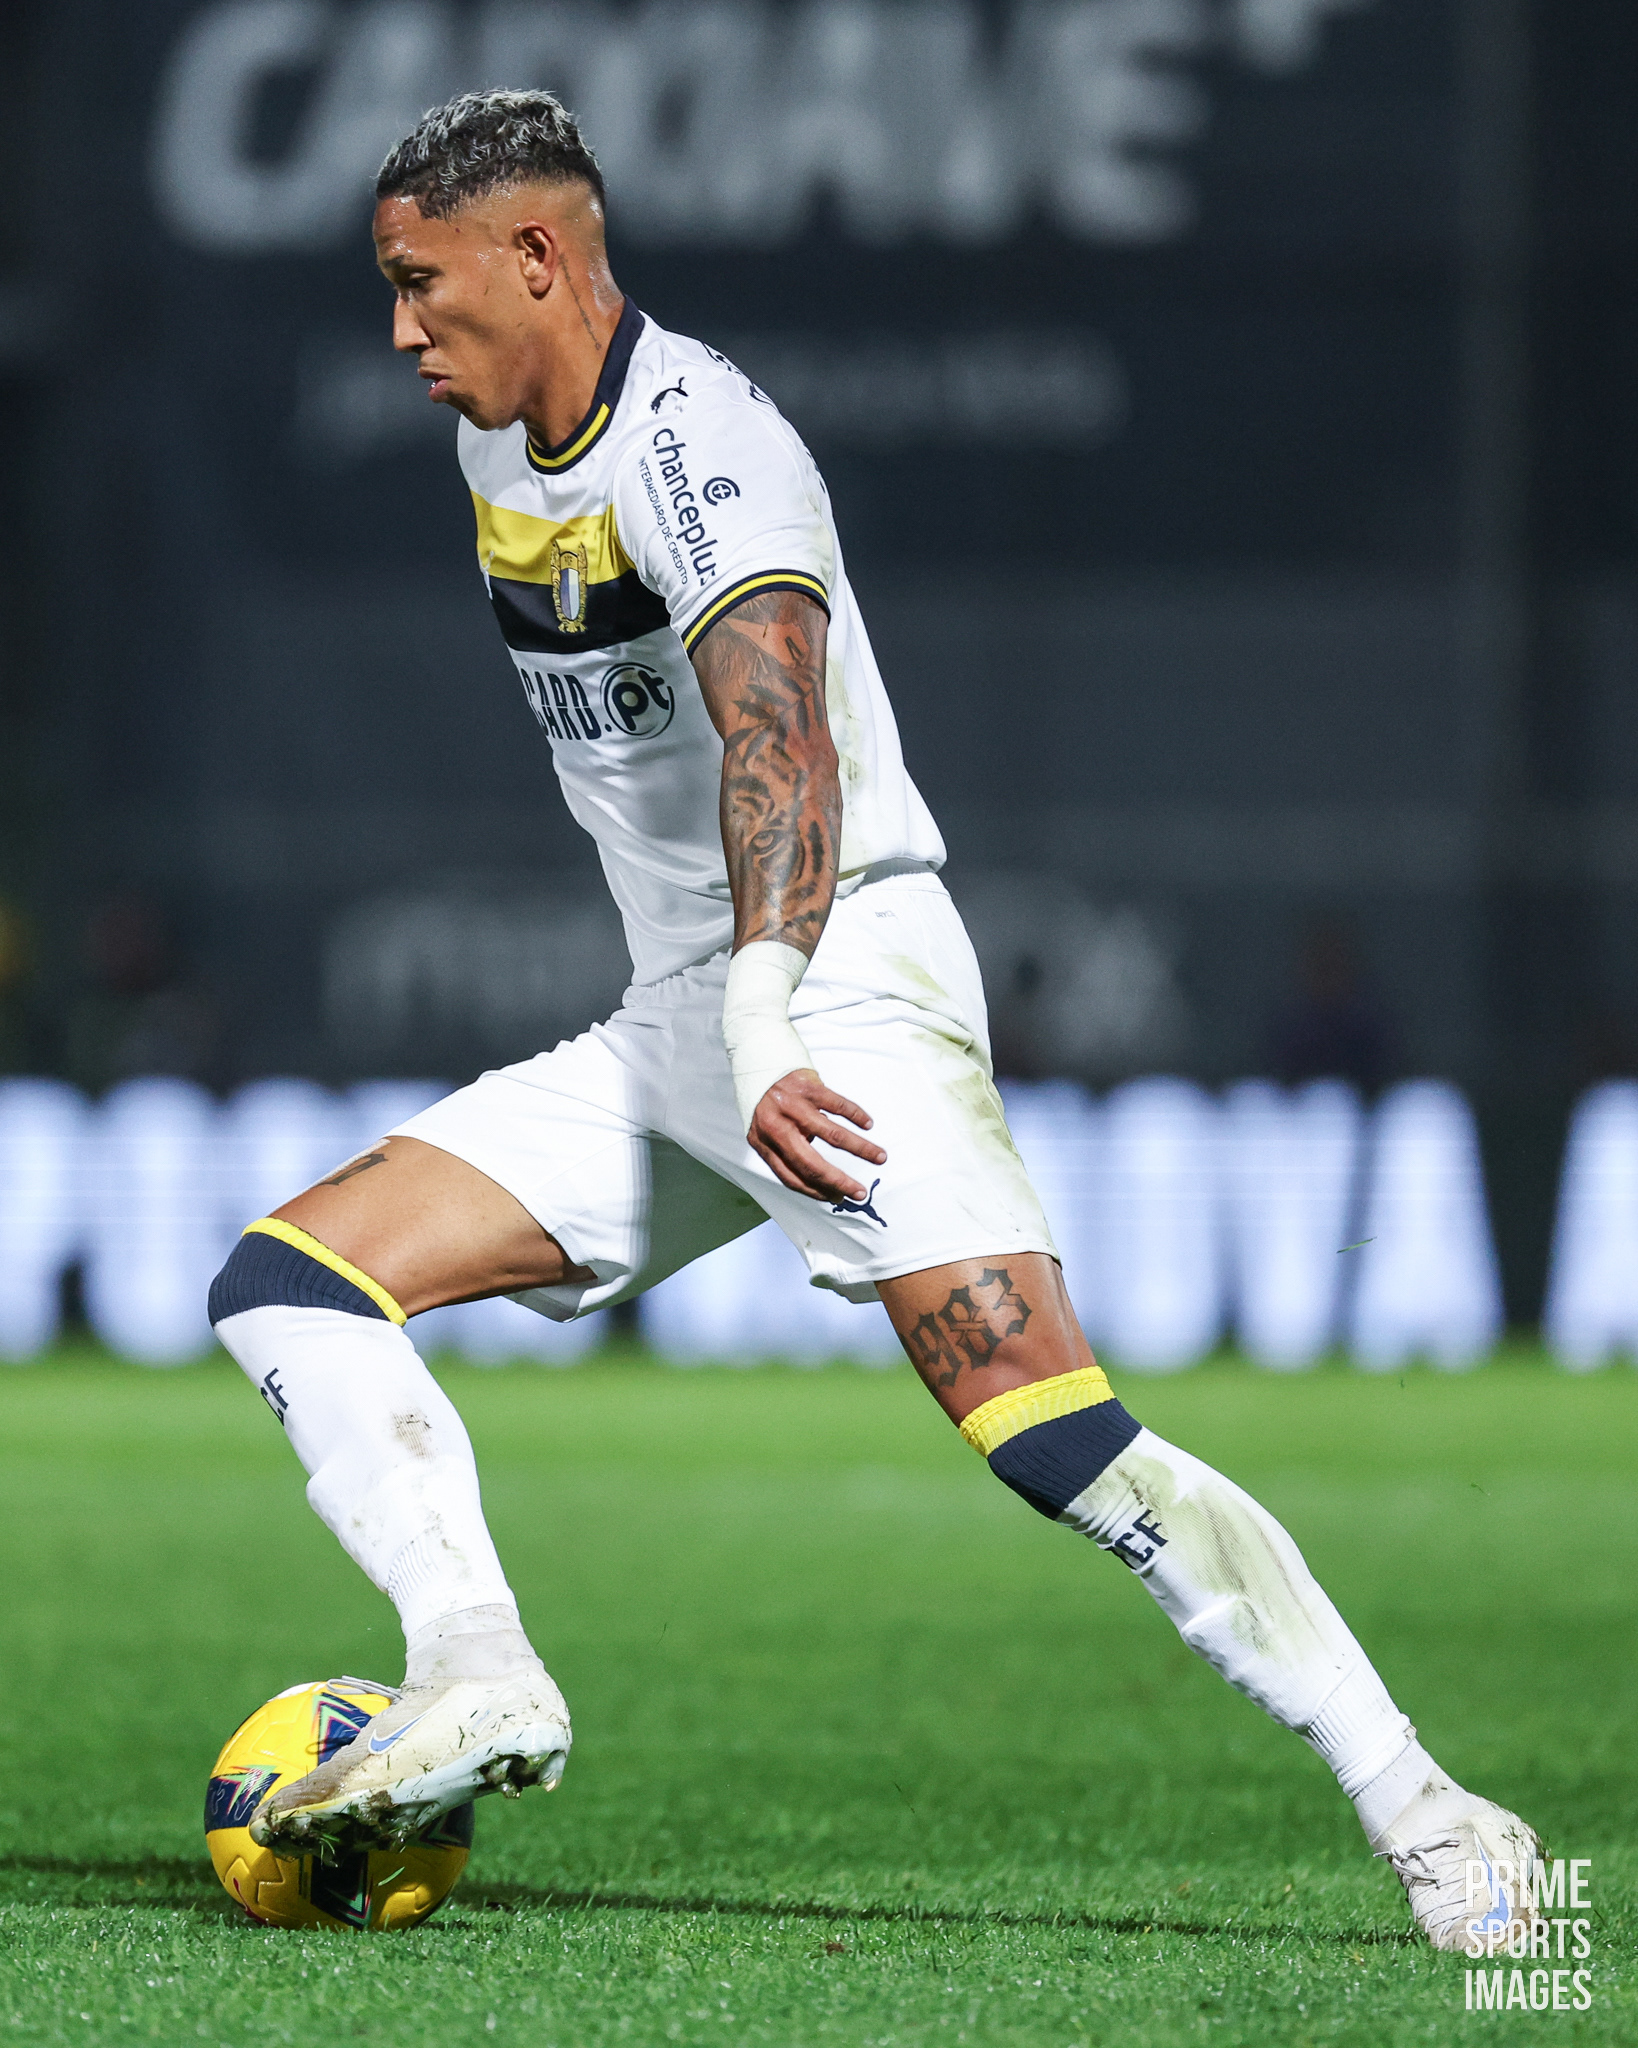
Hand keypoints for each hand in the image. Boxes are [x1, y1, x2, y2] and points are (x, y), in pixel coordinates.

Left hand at [748, 1069, 886, 1202]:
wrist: (760, 1059)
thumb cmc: (767, 1101)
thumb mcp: (765, 1130)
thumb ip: (786, 1151)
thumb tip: (819, 1176)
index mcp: (763, 1142)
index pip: (791, 1176)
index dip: (816, 1191)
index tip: (836, 1197)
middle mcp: (776, 1126)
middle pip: (811, 1163)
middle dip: (839, 1181)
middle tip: (860, 1193)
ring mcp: (794, 1106)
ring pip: (832, 1134)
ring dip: (860, 1149)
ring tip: (879, 1157)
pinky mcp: (809, 1087)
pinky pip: (838, 1105)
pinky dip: (856, 1116)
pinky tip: (867, 1125)